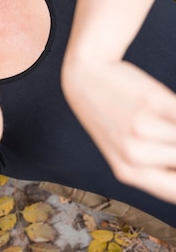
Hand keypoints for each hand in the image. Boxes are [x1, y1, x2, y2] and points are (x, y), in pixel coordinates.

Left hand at [62, 58, 175, 203]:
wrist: (85, 78)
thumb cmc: (114, 118)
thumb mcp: (125, 152)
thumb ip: (156, 170)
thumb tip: (173, 173)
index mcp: (128, 173)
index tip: (172, 164)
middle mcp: (134, 155)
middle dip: (175, 149)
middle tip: (167, 136)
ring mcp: (143, 128)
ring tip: (167, 122)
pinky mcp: (154, 101)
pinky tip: (169, 110)